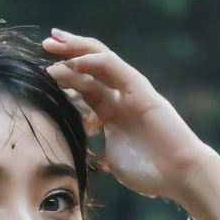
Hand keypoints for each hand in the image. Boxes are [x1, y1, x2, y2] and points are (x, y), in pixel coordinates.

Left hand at [43, 30, 219, 206]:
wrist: (179, 175)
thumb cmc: (149, 173)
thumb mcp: (111, 158)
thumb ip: (94, 149)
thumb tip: (76, 153)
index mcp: (111, 112)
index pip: (84, 85)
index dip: (63, 76)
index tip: (40, 72)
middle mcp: (120, 97)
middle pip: (89, 67)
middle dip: (66, 54)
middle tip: (44, 46)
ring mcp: (130, 91)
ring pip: (100, 60)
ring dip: (75, 50)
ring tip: (52, 45)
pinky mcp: (140, 89)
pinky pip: (114, 67)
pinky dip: (93, 61)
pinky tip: (75, 61)